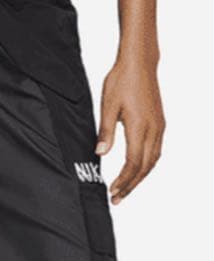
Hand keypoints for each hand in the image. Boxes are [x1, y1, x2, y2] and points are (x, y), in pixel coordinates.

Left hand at [96, 54, 164, 204]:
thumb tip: (100, 154)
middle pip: (145, 167)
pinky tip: (138, 170)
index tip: (112, 191)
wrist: (140, 62)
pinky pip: (156, 150)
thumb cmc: (122, 80)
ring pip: (153, 160)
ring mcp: (159, 126)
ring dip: (140, 177)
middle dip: (131, 185)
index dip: (123, 180)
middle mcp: (153, 129)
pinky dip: (147, 164)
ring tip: (126, 189)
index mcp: (139, 127)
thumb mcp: (107, 106)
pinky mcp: (159, 122)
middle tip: (117, 199)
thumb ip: (105, 131)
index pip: (133, 163)